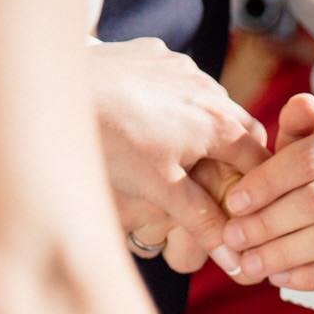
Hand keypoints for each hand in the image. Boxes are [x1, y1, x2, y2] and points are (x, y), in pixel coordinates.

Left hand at [90, 38, 269, 270]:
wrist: (53, 87)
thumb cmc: (109, 141)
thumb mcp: (159, 189)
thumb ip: (201, 220)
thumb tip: (233, 259)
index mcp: (219, 122)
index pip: (260, 157)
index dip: (258, 185)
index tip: (249, 207)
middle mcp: (208, 88)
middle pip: (238, 127)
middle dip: (232, 156)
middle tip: (215, 186)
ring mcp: (180, 66)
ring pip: (209, 101)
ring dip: (205, 126)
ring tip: (179, 153)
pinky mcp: (152, 53)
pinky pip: (176, 80)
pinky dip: (174, 101)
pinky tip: (147, 119)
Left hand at [221, 94, 313, 288]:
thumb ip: (299, 129)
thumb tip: (299, 102)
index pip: (308, 158)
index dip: (266, 183)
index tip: (234, 204)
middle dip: (267, 223)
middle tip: (234, 239)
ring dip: (284, 254)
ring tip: (251, 263)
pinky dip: (311, 277)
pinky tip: (281, 278)